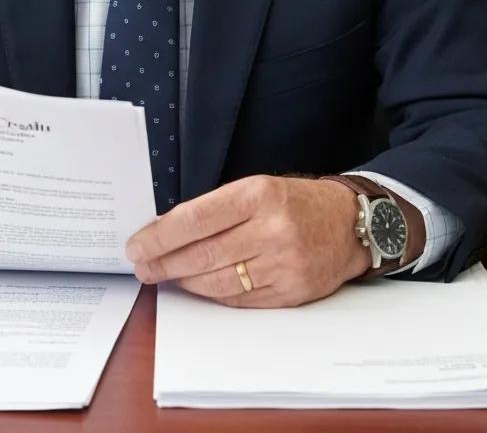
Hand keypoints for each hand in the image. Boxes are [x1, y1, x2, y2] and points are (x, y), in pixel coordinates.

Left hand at [126, 175, 369, 306]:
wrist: (349, 224)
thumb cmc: (295, 202)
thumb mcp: (258, 188)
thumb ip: (217, 209)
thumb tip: (167, 231)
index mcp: (258, 195)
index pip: (196, 218)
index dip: (161, 236)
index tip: (137, 245)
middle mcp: (272, 229)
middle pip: (202, 253)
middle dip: (164, 263)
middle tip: (142, 266)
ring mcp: (283, 264)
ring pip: (218, 281)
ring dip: (184, 281)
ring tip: (164, 276)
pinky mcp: (291, 292)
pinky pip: (239, 299)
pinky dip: (213, 294)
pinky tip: (197, 286)